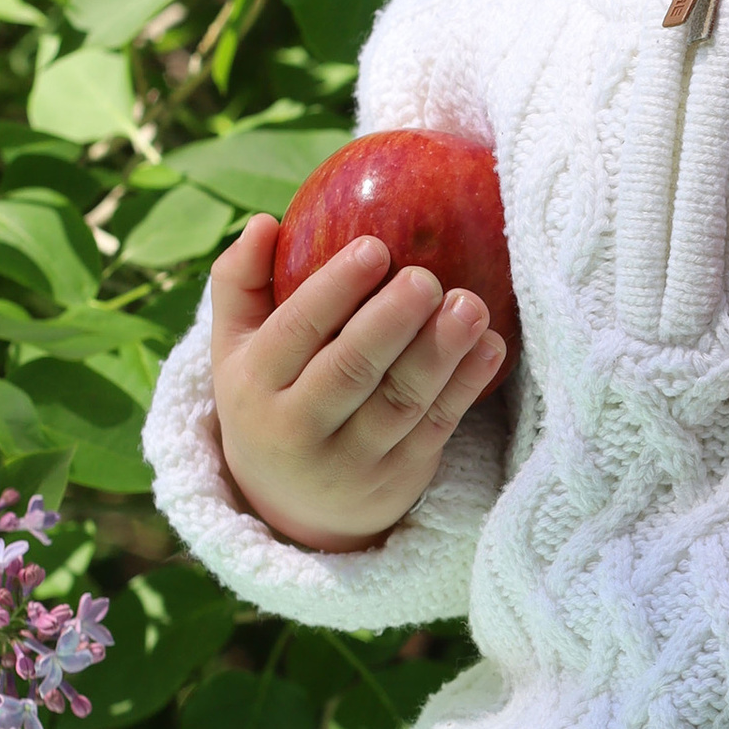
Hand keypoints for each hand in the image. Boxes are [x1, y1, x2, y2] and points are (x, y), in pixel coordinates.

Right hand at [207, 213, 508, 552]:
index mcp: (253, 387)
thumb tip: (263, 222)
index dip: (334, 290)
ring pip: (400, 403)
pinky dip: (466, 387)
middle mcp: (298, 429)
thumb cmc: (271, 397)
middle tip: (425, 278)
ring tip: (469, 306)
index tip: (374, 247)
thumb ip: (241, 283)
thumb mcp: (237, 348)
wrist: (296, 506)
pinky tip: (490, 346)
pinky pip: (436, 428)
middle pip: (349, 371)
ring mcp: (352, 460)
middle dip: (390, 323)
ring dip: (439, 353)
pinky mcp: (399, 477)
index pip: (295, 332)